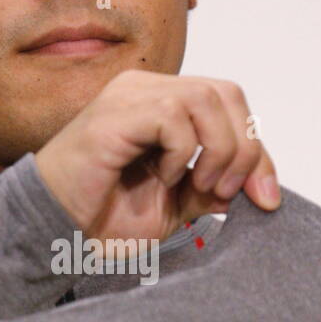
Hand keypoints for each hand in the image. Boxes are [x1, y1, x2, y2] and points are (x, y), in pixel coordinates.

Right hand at [34, 68, 279, 247]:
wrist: (55, 231)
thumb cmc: (101, 217)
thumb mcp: (175, 208)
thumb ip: (211, 189)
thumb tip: (256, 184)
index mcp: (162, 104)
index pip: (230, 105)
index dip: (257, 150)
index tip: (265, 199)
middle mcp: (146, 89)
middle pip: (227, 93)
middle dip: (245, 148)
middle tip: (227, 192)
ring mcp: (129, 96)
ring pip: (206, 97)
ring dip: (218, 149)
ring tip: (200, 186)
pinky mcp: (114, 113)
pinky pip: (173, 116)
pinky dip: (182, 152)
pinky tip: (163, 177)